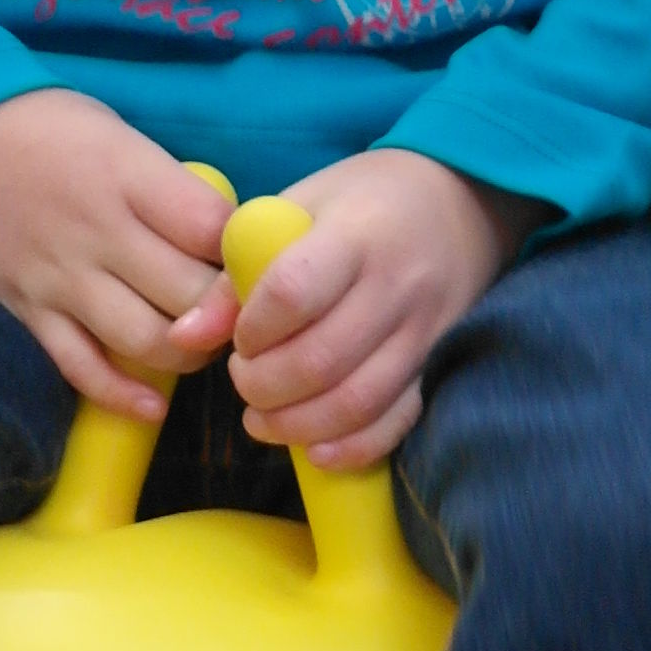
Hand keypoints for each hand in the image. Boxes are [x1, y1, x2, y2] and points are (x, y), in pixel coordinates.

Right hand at [0, 91, 235, 420]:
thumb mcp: (112, 132)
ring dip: (189, 355)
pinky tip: (153, 405)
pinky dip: (122, 395)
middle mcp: (100, 231)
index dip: (246, 254)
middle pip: (192, 295)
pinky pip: (81, 368)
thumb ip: (164, 185)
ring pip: (147, 341)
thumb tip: (222, 238)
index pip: (213, 230)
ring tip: (201, 345)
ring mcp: (61, 277)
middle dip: (230, 314)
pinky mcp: (28, 311)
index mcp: (127, 174)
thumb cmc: (38, 126)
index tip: (254, 259)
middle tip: (241, 313)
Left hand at [228, 150, 534, 470]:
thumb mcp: (299, 207)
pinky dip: (353, 447)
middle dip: (263, 386)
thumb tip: (185, 337)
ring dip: (297, 424)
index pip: (294, 291)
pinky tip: (315, 450)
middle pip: (321, 359)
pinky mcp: (441, 364)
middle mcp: (395, 286)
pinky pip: (400, 421)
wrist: (466, 200)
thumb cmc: (366, 201)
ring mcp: (426, 331)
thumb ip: (240, 272)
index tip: (240, 335)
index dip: (253, 328)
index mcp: (354, 235)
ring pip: (358, 400)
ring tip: (263, 418)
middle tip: (243, 380)